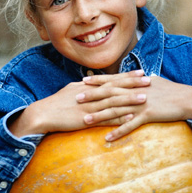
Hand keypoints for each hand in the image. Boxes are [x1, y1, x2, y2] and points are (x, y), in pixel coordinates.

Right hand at [9, 70, 148, 137]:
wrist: (42, 114)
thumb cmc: (55, 104)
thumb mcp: (70, 92)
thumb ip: (85, 89)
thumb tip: (93, 84)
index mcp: (86, 86)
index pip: (110, 79)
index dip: (126, 76)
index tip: (140, 72)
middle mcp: (89, 94)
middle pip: (114, 86)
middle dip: (132, 83)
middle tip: (149, 80)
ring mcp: (88, 106)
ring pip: (112, 101)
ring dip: (130, 99)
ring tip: (145, 97)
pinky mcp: (85, 120)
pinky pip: (105, 119)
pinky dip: (119, 118)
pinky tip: (131, 117)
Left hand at [80, 74, 191, 141]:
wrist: (187, 99)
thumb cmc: (170, 90)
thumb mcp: (153, 82)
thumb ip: (140, 81)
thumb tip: (136, 77)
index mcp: (134, 84)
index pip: (112, 81)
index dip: (97, 81)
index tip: (83, 81)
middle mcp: (134, 92)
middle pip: (109, 94)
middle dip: (92, 97)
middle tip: (76, 99)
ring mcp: (139, 104)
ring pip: (115, 110)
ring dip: (99, 116)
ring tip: (85, 120)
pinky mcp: (147, 115)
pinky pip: (129, 125)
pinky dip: (118, 132)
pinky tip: (107, 138)